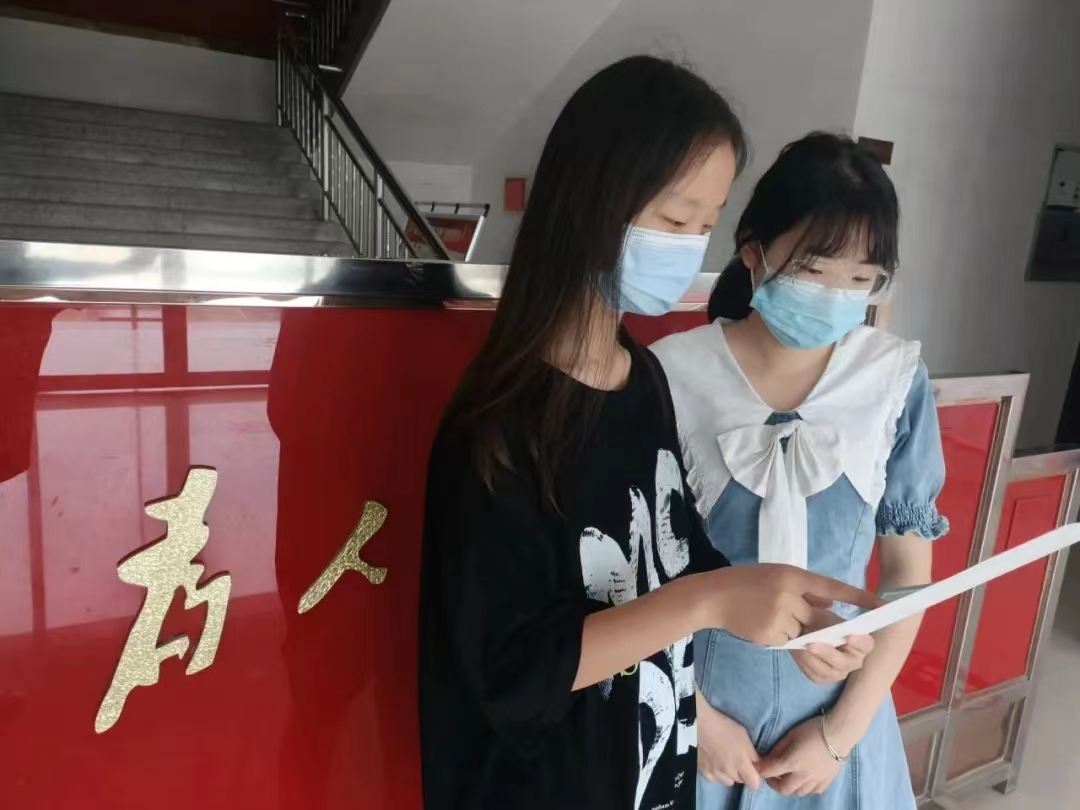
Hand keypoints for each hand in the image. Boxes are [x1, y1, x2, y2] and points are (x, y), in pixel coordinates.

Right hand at [696, 690, 761, 790]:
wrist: (699, 723)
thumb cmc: (724, 725)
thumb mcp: (744, 735)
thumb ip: (752, 753)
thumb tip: (756, 764)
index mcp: (742, 762)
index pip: (754, 784)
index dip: (755, 778)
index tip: (753, 769)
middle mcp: (730, 772)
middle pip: (741, 781)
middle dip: (742, 773)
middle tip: (737, 760)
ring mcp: (716, 773)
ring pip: (728, 781)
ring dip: (729, 774)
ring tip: (724, 761)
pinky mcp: (703, 772)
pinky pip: (714, 779)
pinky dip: (716, 774)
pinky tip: (713, 763)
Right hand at [701, 565, 882, 647]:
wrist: (713, 597)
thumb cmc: (748, 583)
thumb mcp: (778, 576)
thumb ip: (807, 590)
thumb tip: (833, 604)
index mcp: (793, 576)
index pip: (833, 587)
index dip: (858, 597)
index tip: (881, 605)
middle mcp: (789, 596)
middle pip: (824, 620)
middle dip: (835, 631)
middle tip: (848, 637)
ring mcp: (779, 618)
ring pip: (808, 636)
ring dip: (805, 636)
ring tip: (786, 623)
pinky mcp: (769, 636)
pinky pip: (791, 644)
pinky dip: (788, 641)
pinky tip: (772, 628)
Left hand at [755, 716, 846, 796]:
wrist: (839, 733)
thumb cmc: (812, 730)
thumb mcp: (791, 735)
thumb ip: (778, 749)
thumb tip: (766, 759)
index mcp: (792, 763)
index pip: (769, 772)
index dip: (760, 770)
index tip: (756, 767)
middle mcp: (803, 776)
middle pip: (784, 789)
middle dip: (774, 783)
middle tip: (772, 774)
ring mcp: (816, 780)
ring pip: (799, 793)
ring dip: (790, 786)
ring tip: (788, 776)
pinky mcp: (827, 780)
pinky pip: (814, 791)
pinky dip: (806, 787)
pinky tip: (805, 778)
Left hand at [790, 608, 874, 683]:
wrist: (806, 631)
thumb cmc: (822, 621)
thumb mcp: (827, 613)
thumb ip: (836, 611)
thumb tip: (845, 602)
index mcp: (861, 644)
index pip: (866, 645)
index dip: (860, 642)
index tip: (849, 635)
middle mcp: (853, 661)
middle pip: (844, 662)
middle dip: (828, 653)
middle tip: (812, 644)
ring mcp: (838, 672)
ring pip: (828, 671)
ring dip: (813, 659)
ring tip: (800, 647)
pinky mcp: (823, 678)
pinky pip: (814, 675)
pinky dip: (804, 664)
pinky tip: (797, 652)